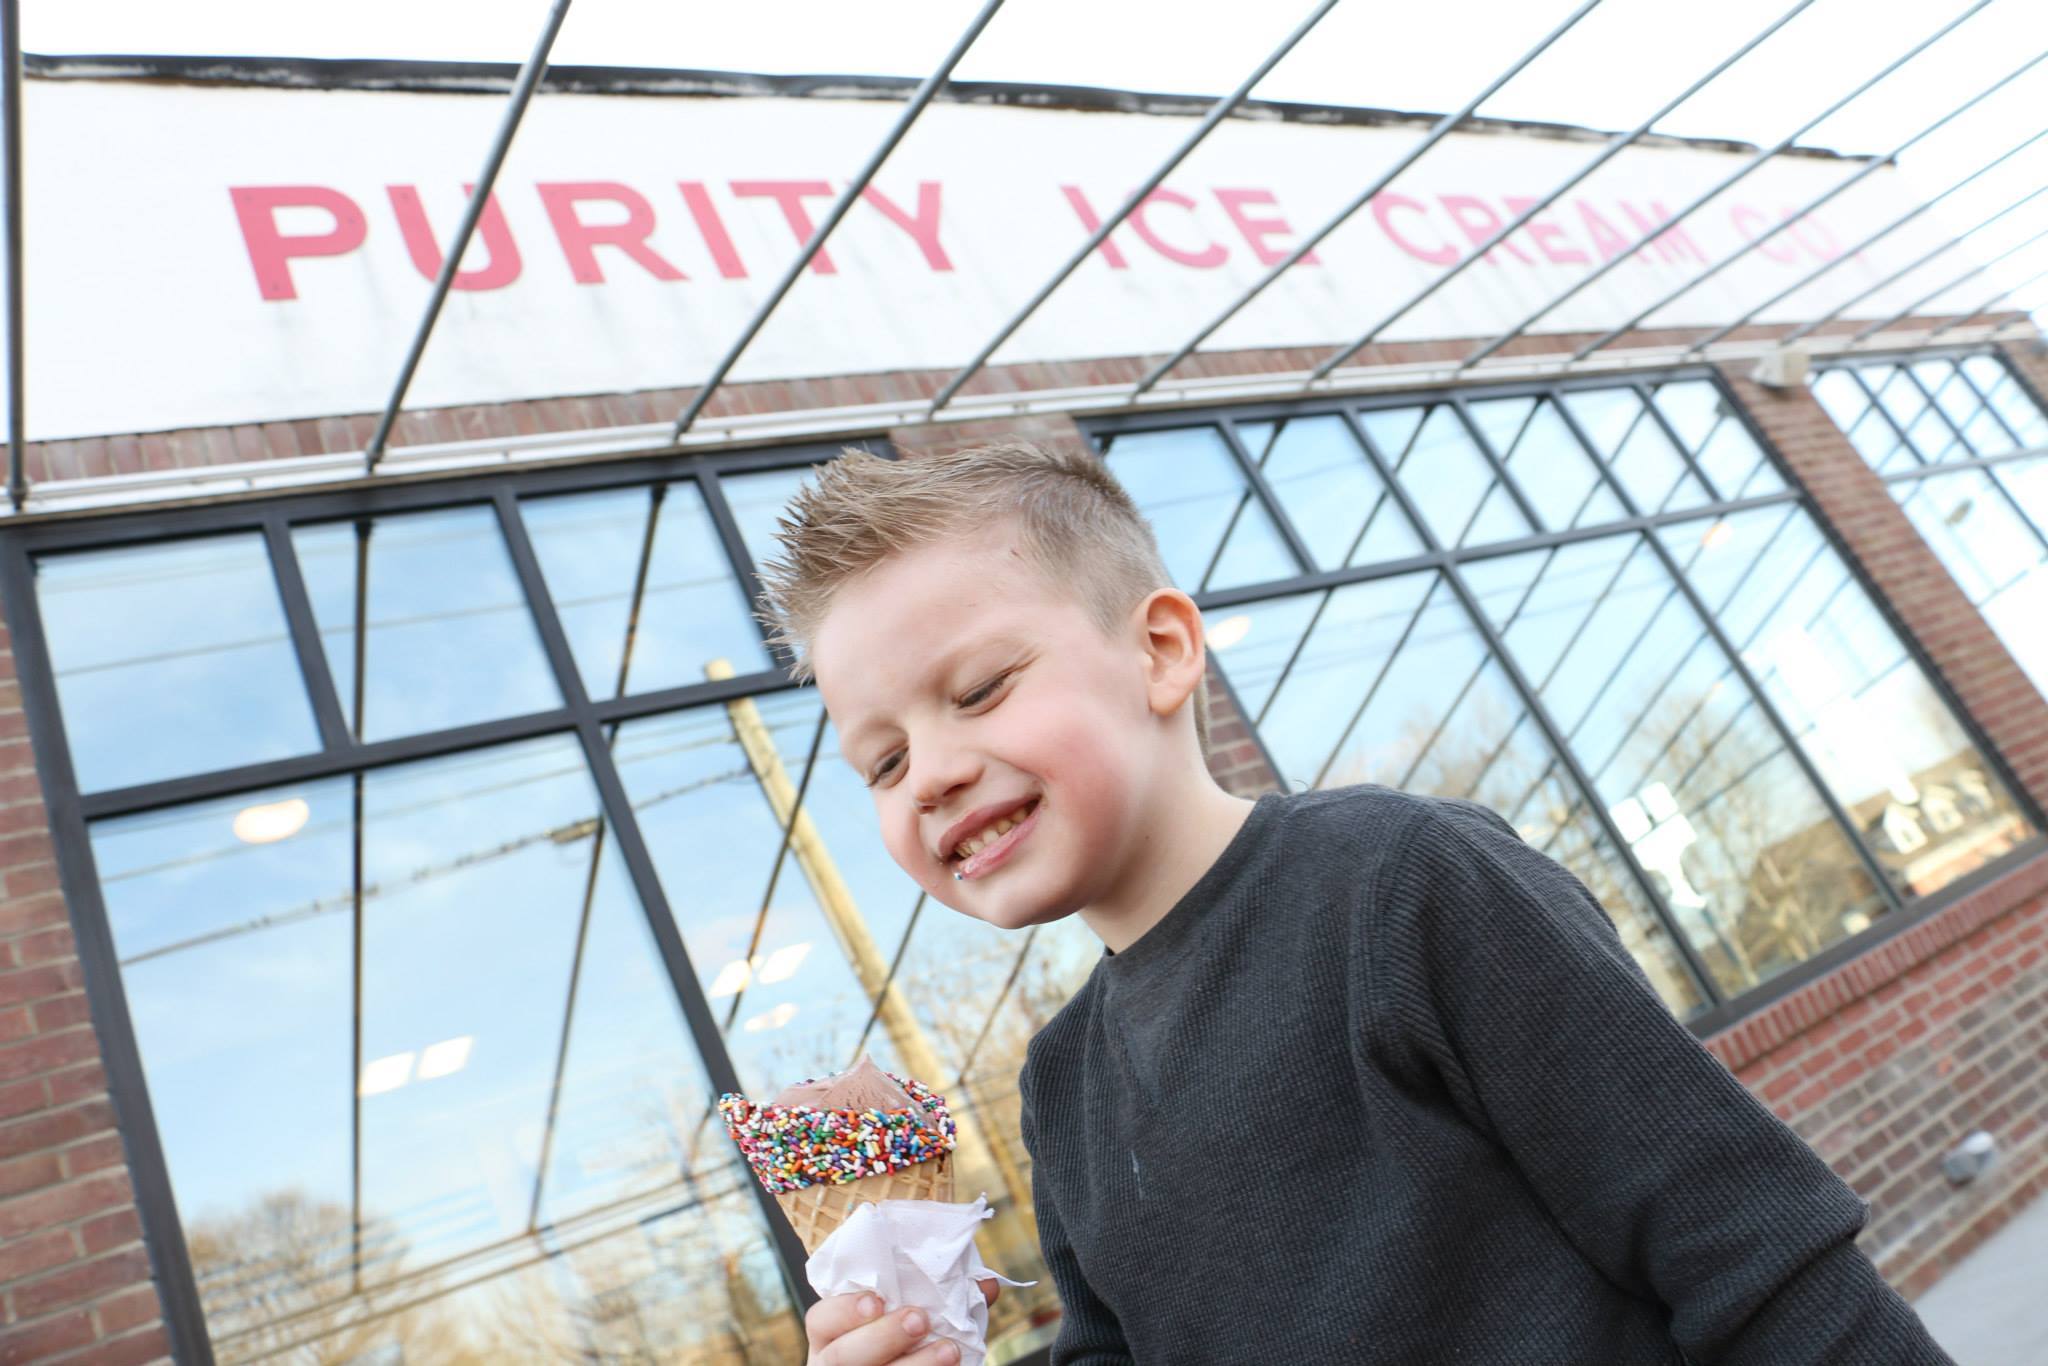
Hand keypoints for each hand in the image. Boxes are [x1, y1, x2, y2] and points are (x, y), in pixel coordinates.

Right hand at [805, 1281, 1000, 1364]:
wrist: (907, 1363)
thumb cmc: (906, 1341)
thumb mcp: (908, 1317)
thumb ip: (941, 1299)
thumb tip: (985, 1284)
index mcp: (833, 1335)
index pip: (821, 1319)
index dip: (844, 1310)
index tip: (877, 1300)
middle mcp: (834, 1365)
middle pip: (843, 1356)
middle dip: (882, 1336)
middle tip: (919, 1319)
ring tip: (950, 1351)